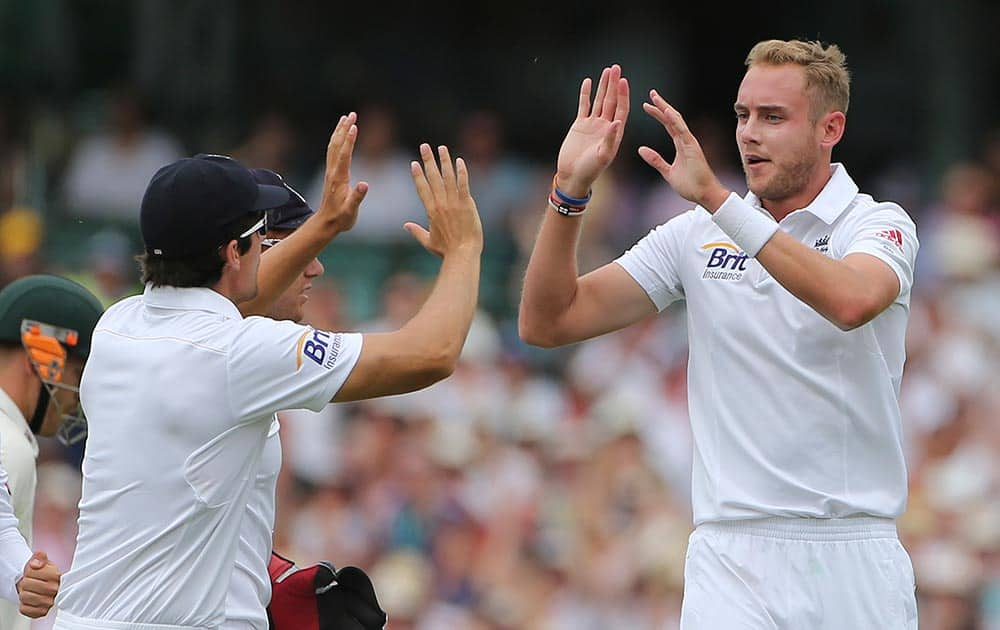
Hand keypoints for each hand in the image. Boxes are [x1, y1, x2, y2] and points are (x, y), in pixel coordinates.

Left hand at [16, 551, 58, 618]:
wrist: (43, 586)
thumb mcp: (41, 560)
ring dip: (24, 594)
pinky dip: (24, 605)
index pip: (30, 572)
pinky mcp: (42, 612)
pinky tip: (31, 600)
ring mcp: (50, 603)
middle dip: (25, 582)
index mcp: (56, 575)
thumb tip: (35, 564)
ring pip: (24, 597)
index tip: (34, 573)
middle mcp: (56, 590)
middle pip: (26, 585)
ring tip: (31, 591)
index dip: (28, 571)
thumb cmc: (42, 574)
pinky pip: (24, 609)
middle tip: (32, 583)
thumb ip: (39, 556)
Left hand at [317, 112, 368, 232]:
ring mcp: (331, 171)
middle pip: (337, 145)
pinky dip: (338, 139)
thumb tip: (365, 184)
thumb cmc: (341, 218)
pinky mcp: (332, 173)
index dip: (349, 140)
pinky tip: (341, 134)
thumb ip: (357, 197)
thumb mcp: (351, 211)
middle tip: (352, 114)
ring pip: (334, 146)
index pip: (344, 155)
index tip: (354, 125)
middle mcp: (333, 171)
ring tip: (347, 118)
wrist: (327, 223)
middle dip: (344, 128)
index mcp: (339, 178)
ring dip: (340, 131)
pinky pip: (333, 151)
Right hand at [405, 144, 482, 257]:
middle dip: (428, 160)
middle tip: (424, 146)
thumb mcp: (428, 241)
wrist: (462, 254)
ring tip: (441, 148)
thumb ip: (416, 231)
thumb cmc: (446, 250)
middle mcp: (440, 204)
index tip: (414, 163)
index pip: (422, 188)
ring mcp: (453, 203)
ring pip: (447, 177)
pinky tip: (459, 161)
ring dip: (444, 161)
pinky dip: (461, 172)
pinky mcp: (466, 204)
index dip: (417, 175)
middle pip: (432, 178)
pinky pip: (463, 184)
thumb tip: (405, 225)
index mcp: (431, 211)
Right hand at [555, 64, 629, 197]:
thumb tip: (616, 122)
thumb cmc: (590, 170)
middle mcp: (605, 126)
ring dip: (603, 86)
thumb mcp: (603, 156)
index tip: (623, 80)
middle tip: (616, 68)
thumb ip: (610, 139)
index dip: (623, 95)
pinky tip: (588, 82)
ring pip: (599, 100)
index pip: (621, 109)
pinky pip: (583, 106)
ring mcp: (593, 124)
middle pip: (611, 100)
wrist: (573, 176)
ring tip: (606, 70)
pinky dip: (585, 94)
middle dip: (614, 84)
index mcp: (615, 133)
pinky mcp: (580, 125)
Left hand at [638, 89, 729, 211]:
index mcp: (680, 144)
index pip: (667, 124)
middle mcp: (685, 140)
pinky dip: (674, 120)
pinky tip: (666, 111)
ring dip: (666, 108)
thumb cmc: (690, 185)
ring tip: (655, 97)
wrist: (704, 194)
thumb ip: (655, 160)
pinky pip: (682, 131)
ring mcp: (690, 142)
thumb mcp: (667, 172)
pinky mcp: (693, 147)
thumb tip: (641, 149)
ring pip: (677, 120)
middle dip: (661, 105)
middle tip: (651, 93)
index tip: (647, 105)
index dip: (658, 114)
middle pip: (672, 118)